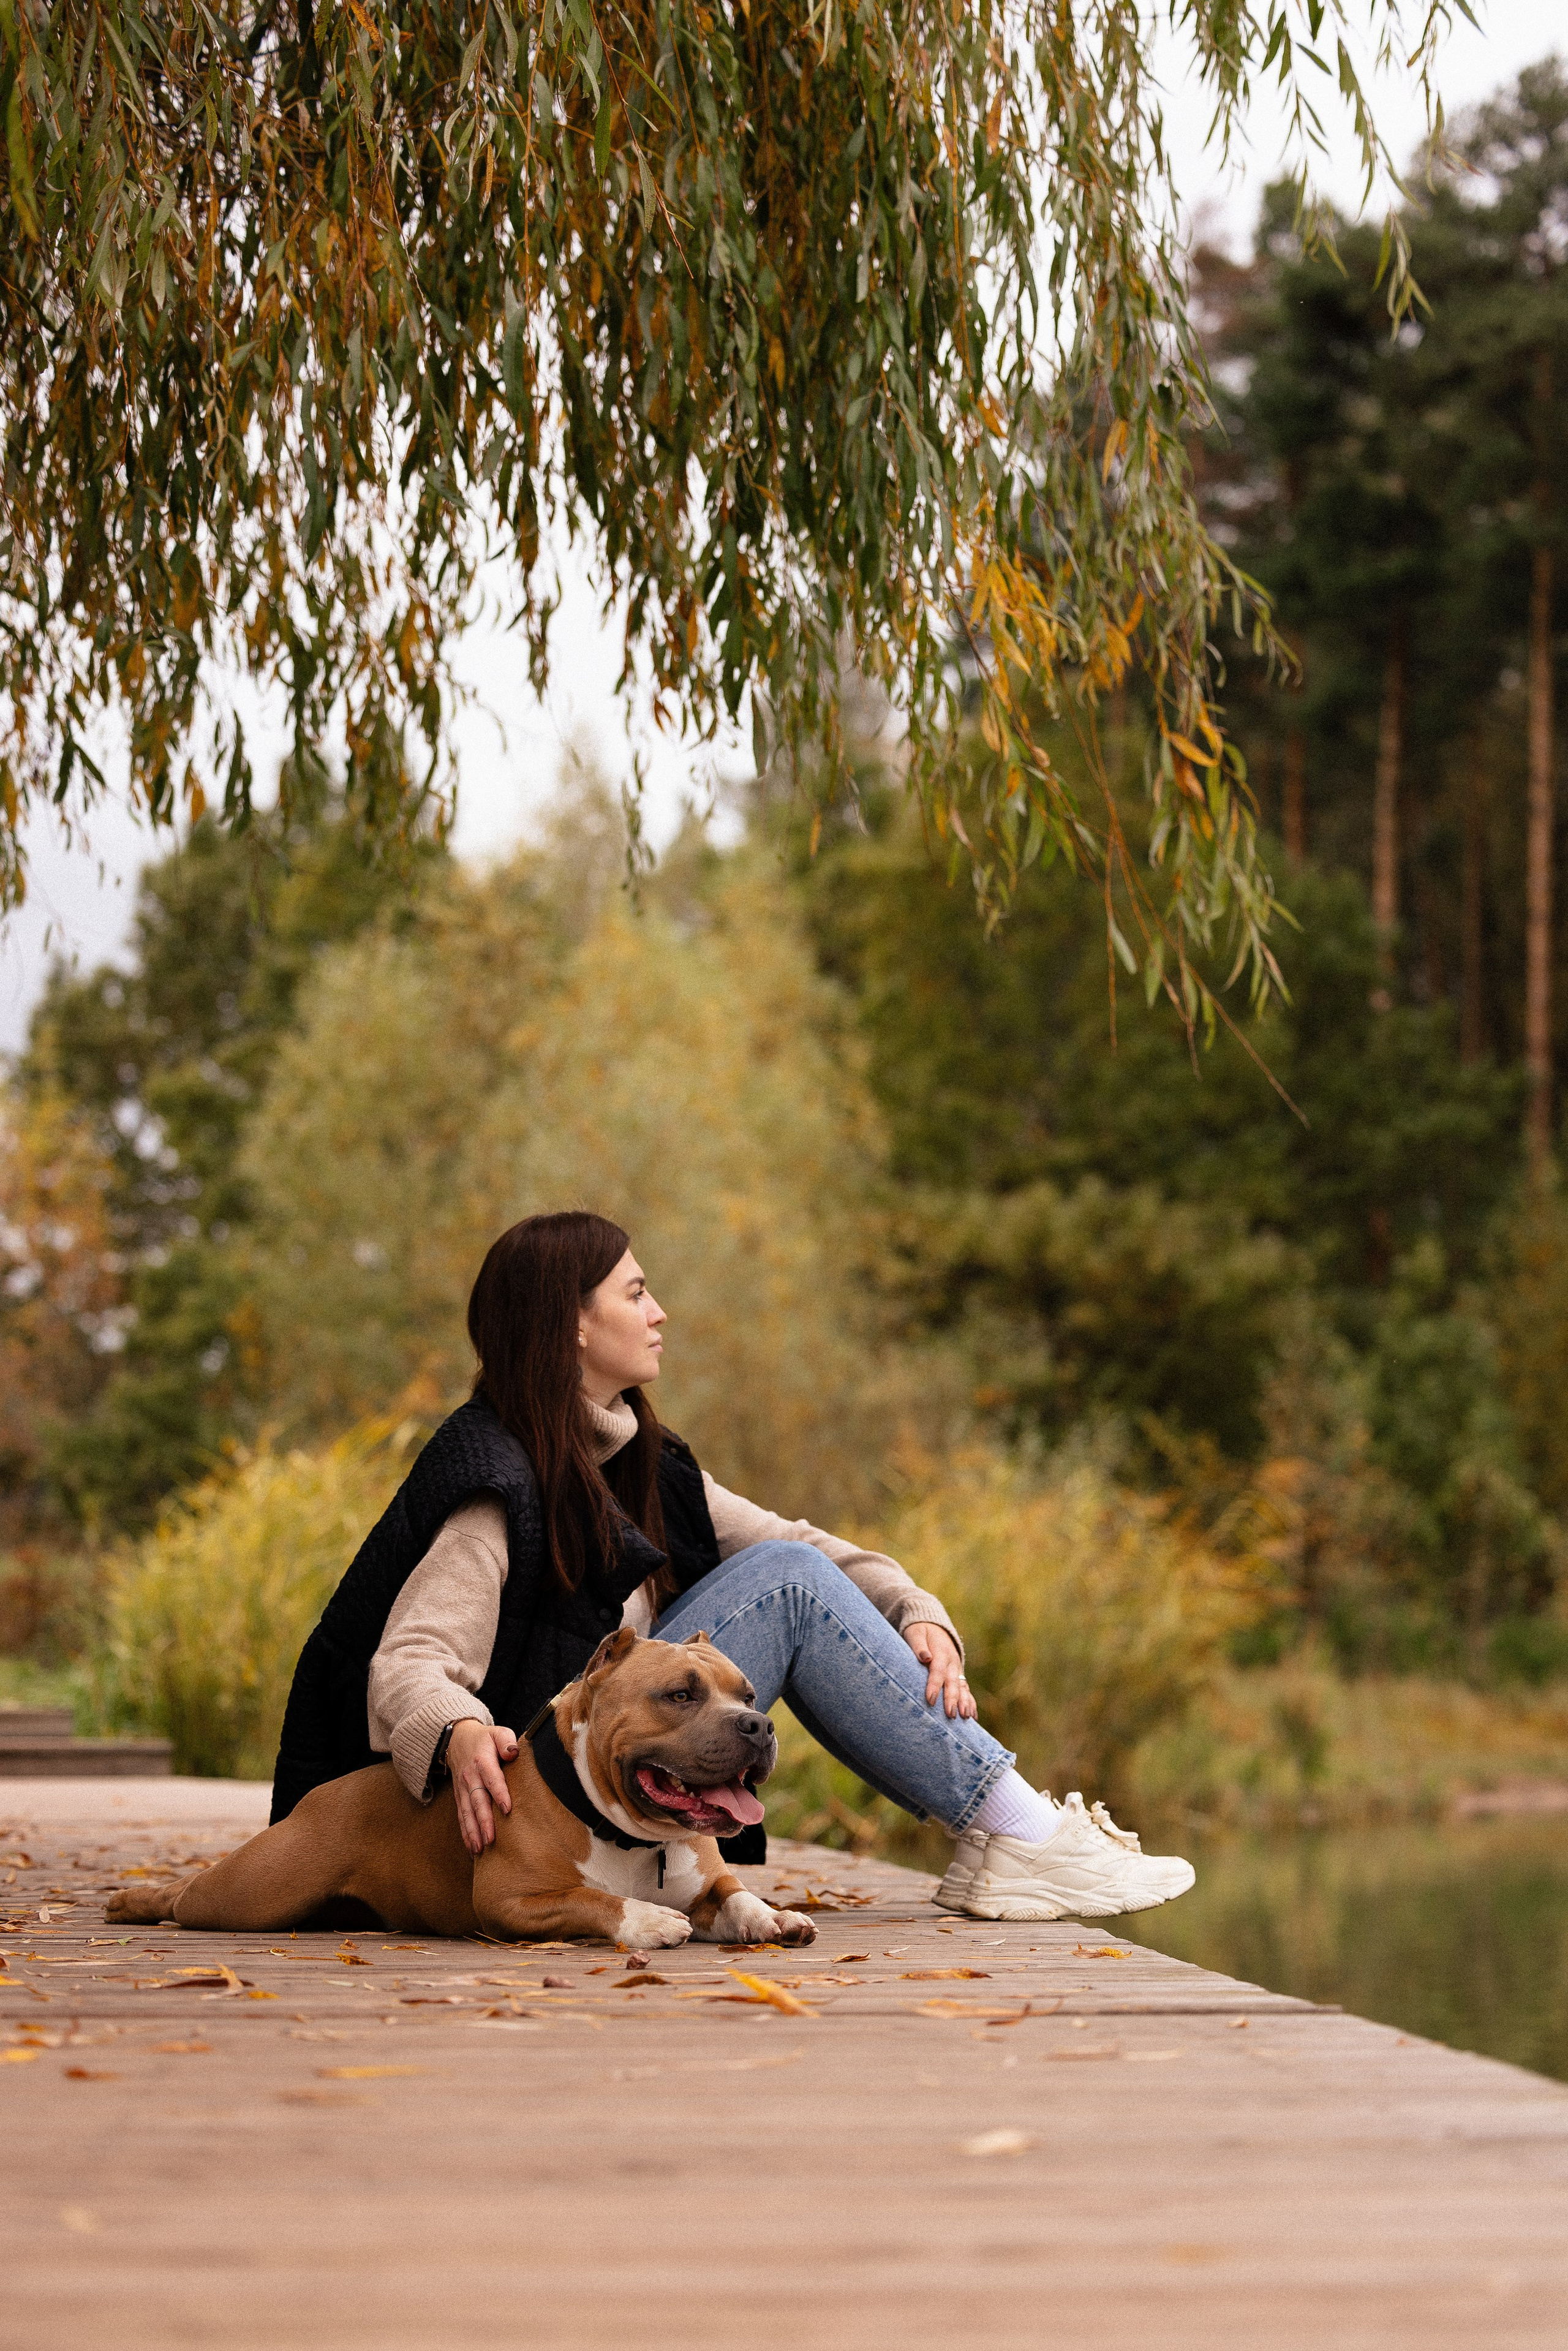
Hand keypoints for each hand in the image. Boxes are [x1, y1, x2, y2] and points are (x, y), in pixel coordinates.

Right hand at [446, 1719, 518, 1853]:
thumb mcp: (498, 1732)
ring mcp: (462, 1789)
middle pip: (477, 1801)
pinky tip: (471, 1849)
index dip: (499, 1793)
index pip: (492, 1779)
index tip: (507, 1809)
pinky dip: (465, 1834)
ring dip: (472, 1832)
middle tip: (491, 1839)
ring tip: (479, 1849)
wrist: (457, 1739)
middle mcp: (470, 1777)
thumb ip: (506, 1741)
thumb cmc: (484, 1738)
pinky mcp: (459, 1797)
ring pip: (466, 1813)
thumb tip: (513, 1753)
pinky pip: (461, 1817)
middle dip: (483, 1821)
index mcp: (482, 1761)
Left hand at [902, 1623, 975, 1720]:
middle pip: (953, 1683)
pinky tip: (973, 1716)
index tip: (930, 1700)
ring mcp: (957, 1670)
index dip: (934, 1686)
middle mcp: (952, 1663)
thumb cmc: (921, 1632)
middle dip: (952, 1699)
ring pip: (963, 1687)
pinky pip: (966, 1689)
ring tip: (966, 1717)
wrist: (934, 1626)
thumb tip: (925, 1657)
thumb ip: (919, 1646)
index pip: (937, 1671)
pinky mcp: (959, 1675)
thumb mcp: (916, 1633)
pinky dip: (971, 1702)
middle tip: (951, 1715)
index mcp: (941, 1653)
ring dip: (965, 1702)